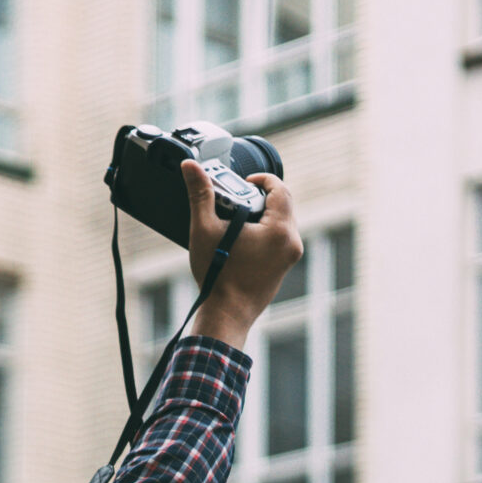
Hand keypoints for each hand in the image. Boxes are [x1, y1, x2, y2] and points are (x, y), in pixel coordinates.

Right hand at [180, 161, 301, 349]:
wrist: (226, 315)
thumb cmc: (218, 277)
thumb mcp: (205, 230)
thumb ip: (200, 194)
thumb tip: (191, 167)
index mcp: (279, 229)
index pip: (279, 188)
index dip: (261, 180)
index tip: (243, 182)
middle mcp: (291, 241)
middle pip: (282, 204)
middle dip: (258, 197)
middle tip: (234, 201)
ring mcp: (290, 256)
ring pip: (281, 221)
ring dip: (261, 215)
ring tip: (235, 222)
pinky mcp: (285, 267)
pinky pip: (279, 238)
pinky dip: (264, 232)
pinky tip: (241, 240)